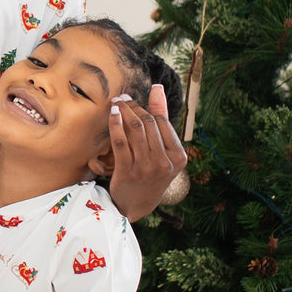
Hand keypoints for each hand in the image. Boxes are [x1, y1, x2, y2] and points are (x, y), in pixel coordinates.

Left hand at [106, 83, 187, 221]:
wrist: (136, 204)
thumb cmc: (150, 172)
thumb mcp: (163, 151)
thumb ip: (162, 120)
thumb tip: (158, 88)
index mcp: (179, 157)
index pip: (162, 123)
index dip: (146, 106)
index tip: (132, 98)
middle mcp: (165, 163)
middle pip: (148, 124)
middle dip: (133, 107)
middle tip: (121, 98)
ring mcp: (147, 169)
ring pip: (135, 130)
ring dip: (123, 112)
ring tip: (116, 103)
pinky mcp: (128, 172)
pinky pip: (121, 142)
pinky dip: (116, 125)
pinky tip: (112, 114)